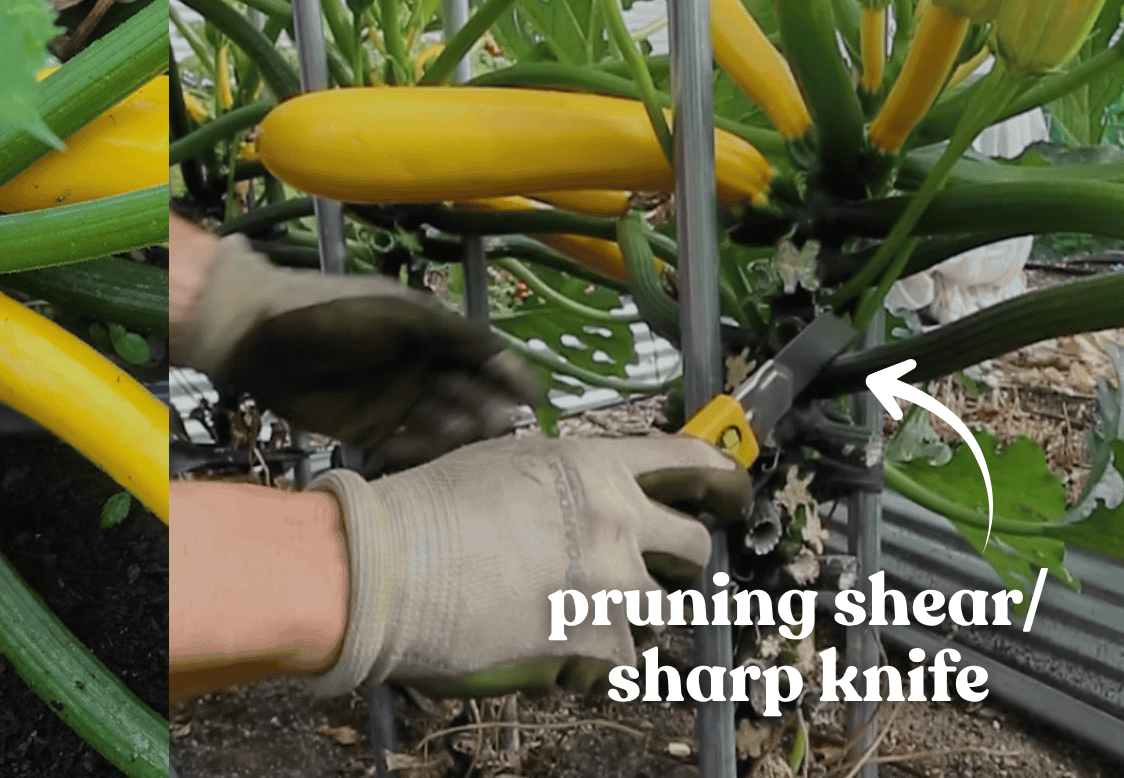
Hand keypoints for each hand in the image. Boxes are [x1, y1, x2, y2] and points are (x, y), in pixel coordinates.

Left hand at [170, 235, 539, 471]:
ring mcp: (393, 400)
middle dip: (487, 406)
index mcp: (427, 330)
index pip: (480, 355)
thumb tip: (502, 355)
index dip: (507, 374)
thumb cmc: (337, 313)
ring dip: (460, 430)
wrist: (264, 336)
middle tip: (501, 424)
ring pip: (441, 422)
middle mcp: (417, 366)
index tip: (534, 398)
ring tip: (472, 436)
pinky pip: (407, 446)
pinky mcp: (368, 430)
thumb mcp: (403, 312)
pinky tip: (433, 451)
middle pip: (466, 392)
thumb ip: (454, 334)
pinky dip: (423, 450)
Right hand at [306, 434, 750, 696]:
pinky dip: (590, 661)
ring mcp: (611, 589)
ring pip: (657, 611)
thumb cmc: (426, 509)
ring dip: (623, 614)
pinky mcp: (593, 649)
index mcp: (596, 467)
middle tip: (639, 569)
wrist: (390, 569)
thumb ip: (557, 478)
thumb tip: (577, 494)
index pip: (692, 460)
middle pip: (694, 547)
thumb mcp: (499, 462)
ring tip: (567, 611)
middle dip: (675, 560)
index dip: (724, 476)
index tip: (733, 493)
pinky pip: (619, 663)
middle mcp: (618, 524)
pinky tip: (547, 647)